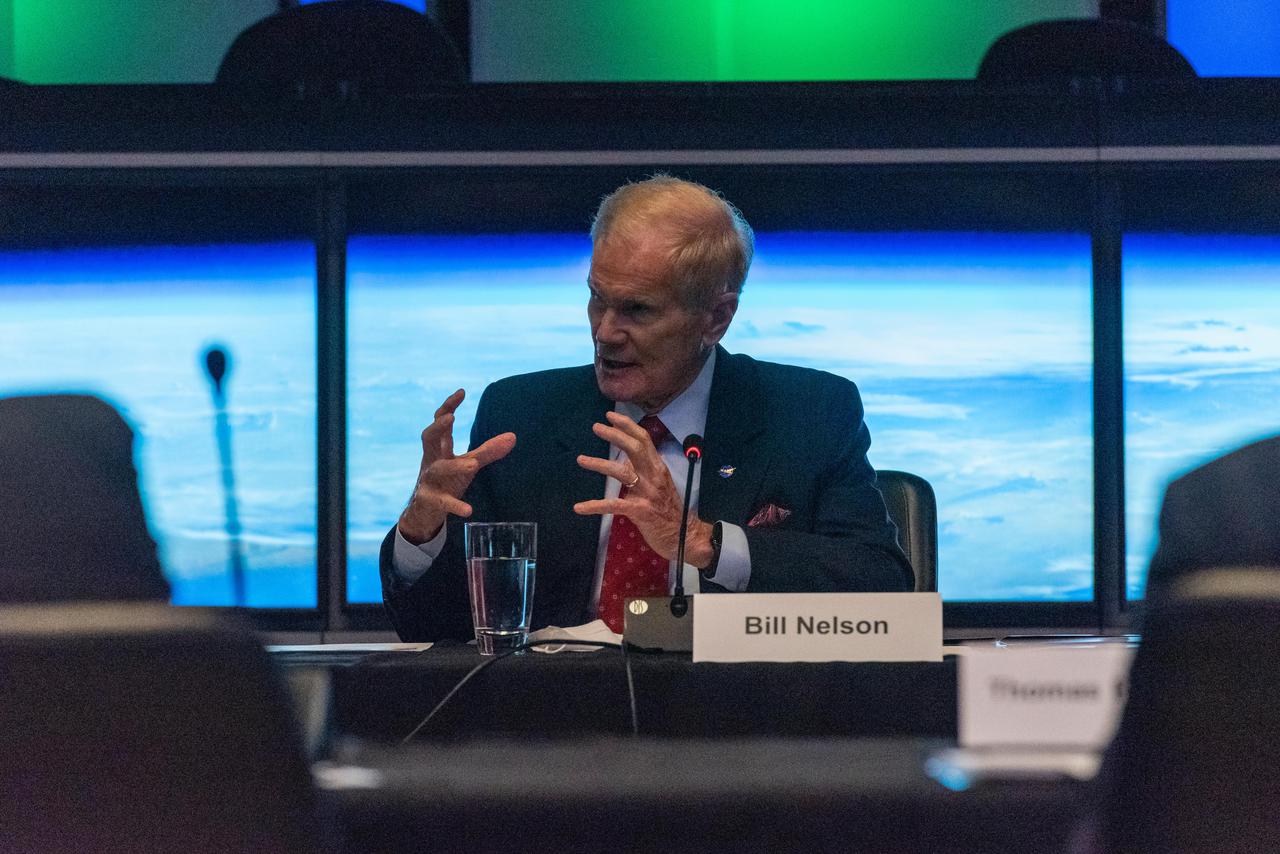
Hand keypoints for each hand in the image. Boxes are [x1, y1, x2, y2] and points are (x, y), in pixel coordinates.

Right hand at [398, 389, 515, 543]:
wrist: (424, 512)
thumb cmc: (448, 481)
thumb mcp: (468, 464)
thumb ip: (488, 451)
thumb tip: (513, 437)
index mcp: (439, 448)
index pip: (440, 422)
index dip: (448, 406)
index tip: (462, 392)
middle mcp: (431, 460)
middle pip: (428, 438)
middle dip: (437, 427)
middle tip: (450, 418)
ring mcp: (428, 480)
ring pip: (437, 470)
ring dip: (454, 466)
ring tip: (473, 465)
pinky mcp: (430, 501)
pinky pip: (442, 502)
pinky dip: (455, 505)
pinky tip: (469, 510)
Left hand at [573, 411, 713, 565]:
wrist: (684, 536)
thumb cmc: (669, 510)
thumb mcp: (659, 485)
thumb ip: (643, 471)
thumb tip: (624, 458)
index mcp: (658, 468)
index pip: (644, 440)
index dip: (627, 426)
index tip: (610, 416)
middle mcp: (654, 476)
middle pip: (635, 448)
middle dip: (615, 435)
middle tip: (596, 427)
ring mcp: (647, 494)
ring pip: (622, 472)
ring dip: (600, 463)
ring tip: (581, 459)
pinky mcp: (640, 512)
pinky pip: (614, 505)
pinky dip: (595, 505)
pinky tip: (579, 507)